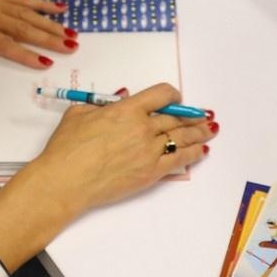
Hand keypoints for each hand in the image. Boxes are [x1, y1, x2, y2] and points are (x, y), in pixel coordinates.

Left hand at [0, 0, 70, 90]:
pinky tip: (60, 7)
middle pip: (23, 28)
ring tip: (72, 34)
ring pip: (28, 14)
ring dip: (51, 24)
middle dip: (49, 39)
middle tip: (71, 48)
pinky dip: (42, 3)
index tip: (45, 62)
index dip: (24, 53)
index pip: (3, 44)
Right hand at [0, 84, 216, 270]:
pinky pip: (179, 160)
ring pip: (181, 137)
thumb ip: (100, 107)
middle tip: (202, 116)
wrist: (65, 181)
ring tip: (210, 129)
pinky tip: (201, 150)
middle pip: (176, 117)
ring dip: (199, 132)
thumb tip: (114, 106)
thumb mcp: (78, 114)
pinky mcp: (150, 173)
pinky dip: (193, 154)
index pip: (161, 95)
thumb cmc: (66, 148)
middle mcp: (143, 128)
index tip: (175, 98)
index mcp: (127, 110)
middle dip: (191, 115)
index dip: (172, 95)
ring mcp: (149, 152)